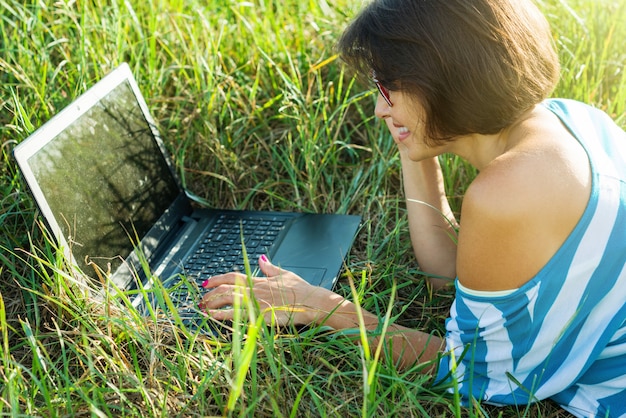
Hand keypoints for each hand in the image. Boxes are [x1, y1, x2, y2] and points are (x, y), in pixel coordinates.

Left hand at [198, 255, 334, 325]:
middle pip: (226, 289)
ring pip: (228, 301)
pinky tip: (214, 318)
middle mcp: (255, 290)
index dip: (218, 278)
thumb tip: (261, 258)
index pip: (233, 276)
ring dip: (212, 304)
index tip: (207, 281)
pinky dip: (223, 317)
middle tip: (201, 299)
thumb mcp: (285, 274)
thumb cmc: (301, 290)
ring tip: (202, 308)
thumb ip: (270, 268)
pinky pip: (238, 316)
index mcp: (259, 280)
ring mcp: (257, 303)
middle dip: (211, 293)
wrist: (312, 302)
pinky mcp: (261, 316)